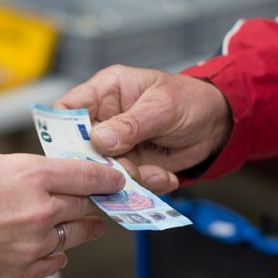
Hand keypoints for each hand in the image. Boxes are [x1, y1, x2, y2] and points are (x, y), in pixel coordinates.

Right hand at [0, 147, 124, 277]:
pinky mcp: (21, 269)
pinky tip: (57, 252)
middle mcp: (41, 209)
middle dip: (95, 203)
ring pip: (74, 236)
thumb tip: (21, 172)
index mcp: (33, 175)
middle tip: (103, 202)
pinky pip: (54, 263)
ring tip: (91, 227)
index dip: (106, 177)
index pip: (87, 176)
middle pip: (84, 206)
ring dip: (83, 230)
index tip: (115, 179)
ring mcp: (34, 243)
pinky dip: (57, 256)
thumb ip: (10, 165)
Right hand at [57, 66, 231, 192]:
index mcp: (106, 92)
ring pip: (104, 171)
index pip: (68, 108)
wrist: (217, 125)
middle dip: (100, 164)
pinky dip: (146, 185)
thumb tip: (100, 139)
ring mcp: (117, 146)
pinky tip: (165, 176)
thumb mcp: (162, 107)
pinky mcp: (131, 166)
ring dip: (128, 179)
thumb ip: (131, 124)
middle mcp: (105, 119)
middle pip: (81, 147)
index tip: (67, 151)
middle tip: (122, 170)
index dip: (59, 129)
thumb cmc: (190, 100)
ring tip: (155, 173)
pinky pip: (126, 183)